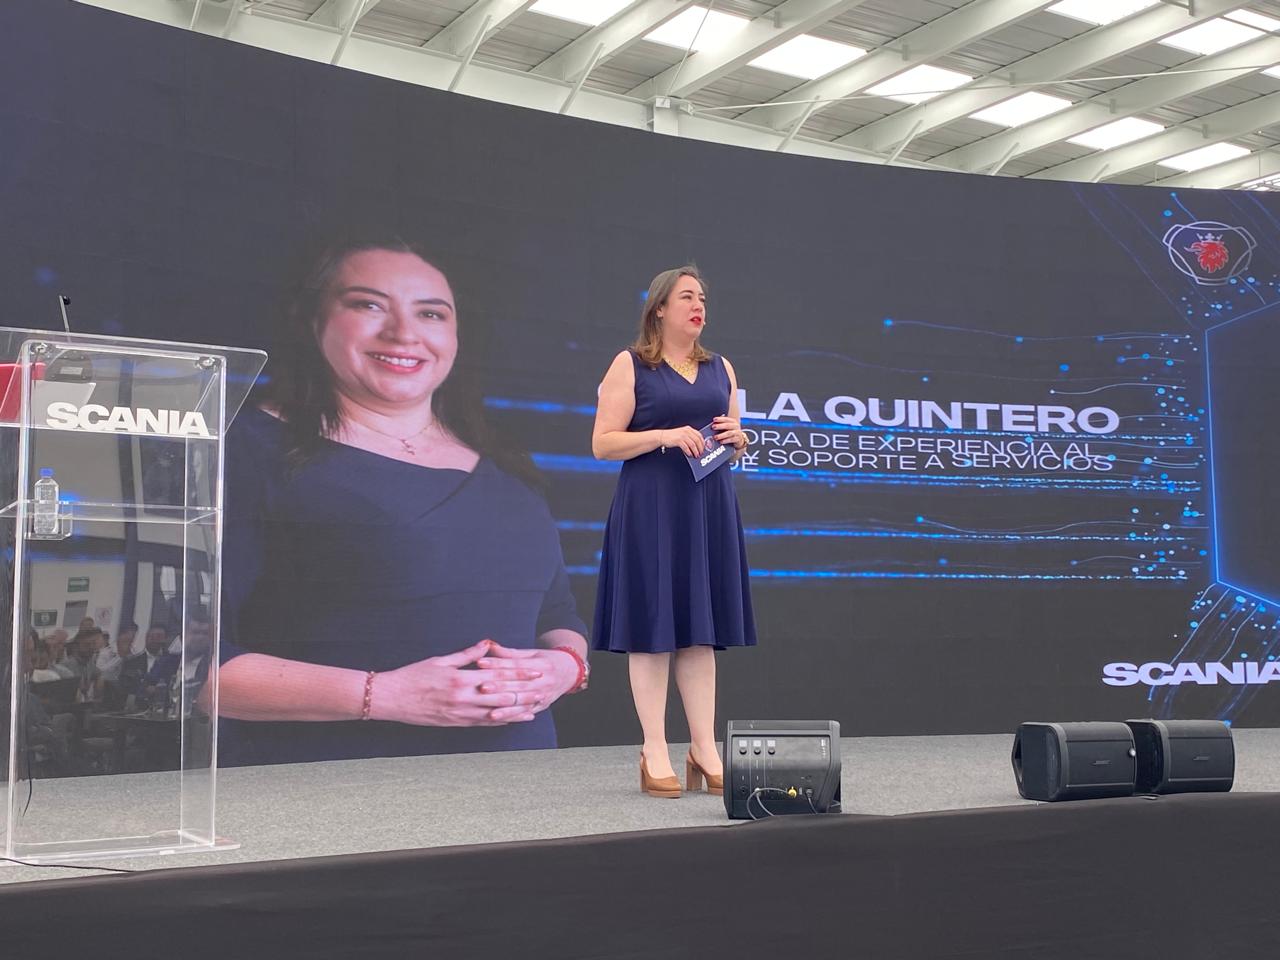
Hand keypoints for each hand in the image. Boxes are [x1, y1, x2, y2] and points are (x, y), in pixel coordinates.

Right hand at [368, 640, 544, 726]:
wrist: (390, 698)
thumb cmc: (413, 676)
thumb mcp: (440, 660)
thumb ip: (466, 655)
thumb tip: (486, 645)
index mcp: (461, 678)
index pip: (497, 675)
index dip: (518, 673)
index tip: (535, 670)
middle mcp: (463, 697)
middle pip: (501, 695)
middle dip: (524, 693)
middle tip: (543, 690)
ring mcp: (460, 713)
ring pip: (495, 713)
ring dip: (517, 711)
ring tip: (535, 708)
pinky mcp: (455, 723)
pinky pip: (482, 724)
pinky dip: (500, 722)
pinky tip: (512, 720)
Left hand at [474, 642, 582, 720]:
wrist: (570, 671)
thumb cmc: (546, 660)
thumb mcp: (532, 653)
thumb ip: (510, 653)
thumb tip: (489, 646)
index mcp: (541, 664)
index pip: (516, 664)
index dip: (497, 664)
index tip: (480, 663)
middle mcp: (544, 681)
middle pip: (518, 684)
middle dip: (499, 687)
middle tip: (482, 687)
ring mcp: (544, 695)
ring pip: (522, 702)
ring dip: (505, 708)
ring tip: (490, 711)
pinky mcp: (542, 706)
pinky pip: (525, 713)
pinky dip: (513, 717)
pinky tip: (501, 719)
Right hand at [661, 426, 704, 456]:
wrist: (662, 436)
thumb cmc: (672, 436)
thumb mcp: (683, 433)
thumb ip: (690, 437)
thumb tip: (697, 446)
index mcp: (689, 429)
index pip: (699, 435)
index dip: (703, 443)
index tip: (704, 448)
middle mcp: (686, 431)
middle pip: (697, 440)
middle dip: (700, 448)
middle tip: (700, 453)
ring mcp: (682, 435)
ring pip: (693, 444)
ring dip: (695, 451)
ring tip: (696, 455)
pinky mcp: (678, 440)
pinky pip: (686, 447)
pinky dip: (689, 452)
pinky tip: (690, 455)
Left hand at [712, 415, 745, 448]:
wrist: (739, 439)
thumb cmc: (730, 431)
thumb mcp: (727, 427)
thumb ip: (721, 425)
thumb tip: (712, 425)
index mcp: (732, 421)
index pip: (726, 419)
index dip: (720, 419)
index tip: (714, 419)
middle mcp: (735, 426)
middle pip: (727, 425)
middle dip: (720, 426)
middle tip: (713, 427)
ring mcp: (737, 432)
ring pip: (729, 433)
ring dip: (721, 435)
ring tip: (715, 437)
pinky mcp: (737, 439)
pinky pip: (731, 440)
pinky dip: (725, 440)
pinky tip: (721, 442)